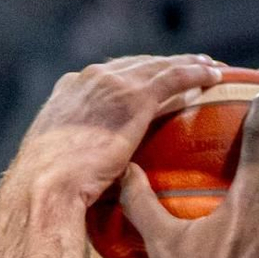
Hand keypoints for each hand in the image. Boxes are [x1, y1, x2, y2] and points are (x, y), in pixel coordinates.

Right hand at [8, 54, 226, 207]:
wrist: (43, 188)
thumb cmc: (46, 193)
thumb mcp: (58, 166)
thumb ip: (77, 158)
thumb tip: (94, 177)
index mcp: (68, 94)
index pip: (109, 76)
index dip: (134, 77)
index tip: (151, 82)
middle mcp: (88, 80)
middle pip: (136, 65)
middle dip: (163, 65)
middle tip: (190, 67)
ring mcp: (112, 85)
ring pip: (159, 66)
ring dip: (188, 64)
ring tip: (211, 67)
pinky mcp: (134, 98)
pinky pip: (174, 77)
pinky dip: (196, 73)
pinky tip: (215, 75)